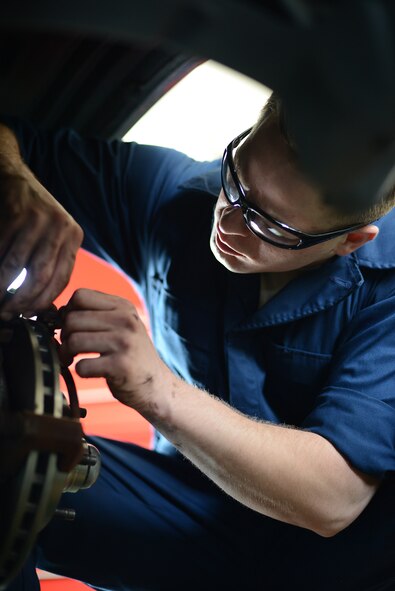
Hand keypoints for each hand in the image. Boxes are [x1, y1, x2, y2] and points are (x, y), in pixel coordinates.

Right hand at [0, 125, 82, 316]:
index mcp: (72, 236)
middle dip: (21, 302)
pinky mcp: (15, 214)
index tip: (28, 315)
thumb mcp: (51, 234)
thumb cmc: (31, 213)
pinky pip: (1, 251)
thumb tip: (39, 303)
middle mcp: (60, 228)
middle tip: (6, 314)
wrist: (11, 175)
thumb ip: (51, 261)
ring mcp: (37, 220)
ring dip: (1, 289)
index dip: (42, 302)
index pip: (61, 279)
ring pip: (16, 268)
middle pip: (40, 277)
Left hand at [59, 289, 171, 412]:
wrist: (156, 384)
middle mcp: (126, 321)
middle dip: (64, 336)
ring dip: (67, 353)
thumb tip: (60, 312)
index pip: (80, 296)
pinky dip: (80, 371)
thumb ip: (96, 314)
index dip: (68, 311)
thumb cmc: (131, 355)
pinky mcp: (121, 366)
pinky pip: (82, 366)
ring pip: (74, 341)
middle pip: (72, 319)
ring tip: (73, 359)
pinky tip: (90, 371)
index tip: (72, 327)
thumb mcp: (122, 325)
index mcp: (123, 307)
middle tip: (70, 348)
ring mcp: (124, 343)